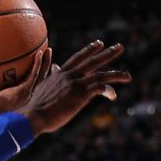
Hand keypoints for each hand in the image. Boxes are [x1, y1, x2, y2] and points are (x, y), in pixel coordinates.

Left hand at [0, 48, 52, 123]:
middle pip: (43, 84)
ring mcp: (29, 93)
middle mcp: (28, 98)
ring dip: (46, 62)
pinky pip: (35, 73)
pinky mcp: (27, 89)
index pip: (33, 92)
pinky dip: (38, 63)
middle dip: (49, 75)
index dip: (39, 87)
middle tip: (54, 65)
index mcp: (21, 102)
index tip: (42, 80)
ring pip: (43, 75)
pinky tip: (40, 53)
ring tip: (48, 51)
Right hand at [17, 40, 131, 135]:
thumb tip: (53, 68)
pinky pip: (100, 89)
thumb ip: (48, 76)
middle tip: (119, 47)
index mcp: (60, 75)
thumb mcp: (40, 88)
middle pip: (92, 61)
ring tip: (127, 76)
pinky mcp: (80, 95)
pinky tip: (113, 96)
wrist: (33, 116)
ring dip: (116, 74)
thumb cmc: (35, 107)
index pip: (77, 58)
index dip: (89, 50)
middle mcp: (69, 76)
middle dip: (107, 54)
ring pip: (100, 74)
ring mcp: (75, 84)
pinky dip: (108, 91)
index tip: (99, 44)